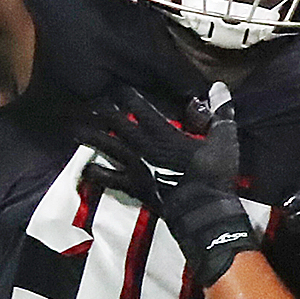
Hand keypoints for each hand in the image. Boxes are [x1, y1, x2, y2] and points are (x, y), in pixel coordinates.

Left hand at [80, 84, 257, 288]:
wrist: (202, 213)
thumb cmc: (213, 176)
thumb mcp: (224, 141)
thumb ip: (220, 113)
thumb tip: (219, 87)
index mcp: (163, 133)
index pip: (139, 107)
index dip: (125, 94)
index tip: (115, 85)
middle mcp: (143, 147)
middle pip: (116, 123)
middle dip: (103, 111)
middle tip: (89, 101)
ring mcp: (135, 168)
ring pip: (107, 147)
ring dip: (91, 137)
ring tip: (76, 129)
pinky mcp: (133, 187)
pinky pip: (109, 179)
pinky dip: (95, 174)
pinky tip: (85, 170)